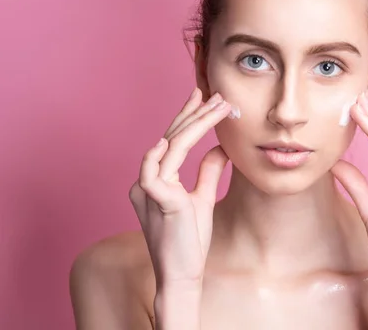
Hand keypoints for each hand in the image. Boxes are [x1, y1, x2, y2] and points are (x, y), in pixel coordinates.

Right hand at [128, 88, 230, 289]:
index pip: (173, 141)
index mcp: (156, 180)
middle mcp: (147, 181)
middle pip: (171, 138)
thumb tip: (220, 147)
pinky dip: (161, 152)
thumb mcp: (203, 198)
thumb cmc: (190, 241)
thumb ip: (208, 172)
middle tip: (215, 93)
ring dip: (194, 123)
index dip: (188, 117)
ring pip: (169, 146)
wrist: (183, 274)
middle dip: (194, 113)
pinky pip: (154, 170)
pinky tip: (173, 136)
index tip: (205, 97)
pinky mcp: (156, 201)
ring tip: (217, 106)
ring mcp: (148, 190)